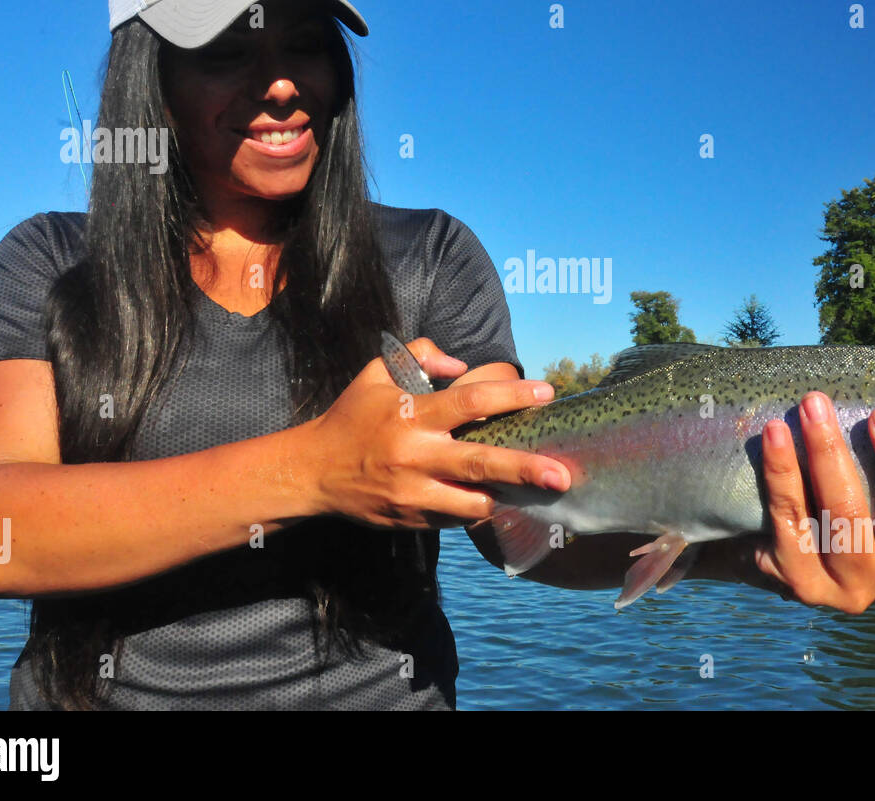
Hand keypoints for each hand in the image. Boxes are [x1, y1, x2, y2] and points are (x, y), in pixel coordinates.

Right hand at [303, 337, 570, 528]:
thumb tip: (461, 364)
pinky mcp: (411, 519)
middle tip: (562, 475)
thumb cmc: (352, 417)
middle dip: (526, 470)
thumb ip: (420, 354)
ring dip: (502, 496)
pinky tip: (487, 499)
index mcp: (411, 414)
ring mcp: (413, 492)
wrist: (312, 472)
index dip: (512, 396)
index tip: (546, 392)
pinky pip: (456, 519)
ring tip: (525, 490)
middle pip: (482, 464)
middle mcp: (415, 455)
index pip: (471, 401)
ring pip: (474, 503)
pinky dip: (474, 509)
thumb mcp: (377, 373)